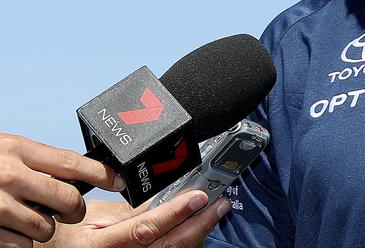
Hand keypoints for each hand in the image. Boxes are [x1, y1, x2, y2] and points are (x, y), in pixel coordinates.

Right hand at [0, 133, 123, 247]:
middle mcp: (10, 175)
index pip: (72, 163)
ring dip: (45, 227)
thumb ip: (33, 159)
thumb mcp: (4, 150)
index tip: (117, 182)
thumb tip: (73, 169)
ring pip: (47, 226)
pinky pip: (23, 244)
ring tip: (31, 218)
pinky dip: (23, 241)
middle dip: (74, 209)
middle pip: (68, 198)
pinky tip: (15, 229)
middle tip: (69, 211)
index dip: (101, 175)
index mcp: (17, 149)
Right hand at [38, 192, 229, 247]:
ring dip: (197, 231)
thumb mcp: (92, 216)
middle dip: (200, 223)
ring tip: (215, 212)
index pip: (147, 228)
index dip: (176, 213)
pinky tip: (197, 228)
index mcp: (105, 244)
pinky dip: (184, 241)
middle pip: (170, 245)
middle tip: (220, 203)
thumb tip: (162, 199)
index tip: (198, 196)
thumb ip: (126, 210)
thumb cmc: (68, 235)